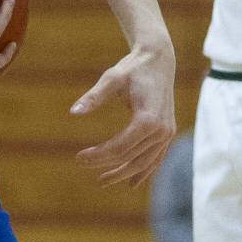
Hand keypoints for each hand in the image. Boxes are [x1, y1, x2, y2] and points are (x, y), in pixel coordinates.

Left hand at [70, 44, 175, 186]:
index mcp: (147, 120)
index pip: (119, 148)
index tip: (79, 158)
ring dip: (124, 173)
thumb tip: (73, 112)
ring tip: (103, 181)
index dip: (98, 156)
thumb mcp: (111, 79)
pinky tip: (131, 182)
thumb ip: (93, 97)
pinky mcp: (168, 132)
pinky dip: (144, 171)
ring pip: (144, 162)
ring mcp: (166, 133)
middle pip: (131, 158)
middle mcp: (161, 131)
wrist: (158, 59)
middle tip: (83, 164)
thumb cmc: (132, 68)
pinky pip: (156, 158)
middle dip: (107, 165)